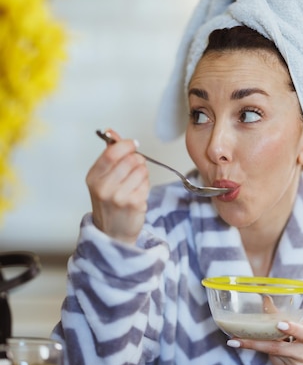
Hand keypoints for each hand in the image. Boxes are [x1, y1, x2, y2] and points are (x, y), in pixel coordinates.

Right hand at [86, 129, 149, 244]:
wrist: (112, 233)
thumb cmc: (109, 203)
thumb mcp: (102, 178)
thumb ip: (108, 153)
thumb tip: (110, 131)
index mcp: (93, 178)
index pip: (112, 153)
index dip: (126, 145)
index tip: (133, 144)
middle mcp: (103, 188)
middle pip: (130, 159)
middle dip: (137, 159)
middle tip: (135, 167)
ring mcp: (119, 197)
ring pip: (141, 170)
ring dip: (142, 173)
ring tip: (134, 183)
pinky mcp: (134, 204)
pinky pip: (147, 183)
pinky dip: (145, 185)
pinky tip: (137, 193)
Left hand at [227, 321, 302, 364]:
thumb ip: (285, 315)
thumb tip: (265, 298)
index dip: (292, 329)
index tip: (279, 324)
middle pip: (277, 348)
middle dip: (254, 344)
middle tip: (234, 340)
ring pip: (272, 353)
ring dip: (263, 344)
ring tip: (263, 339)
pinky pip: (274, 361)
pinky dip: (271, 354)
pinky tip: (278, 352)